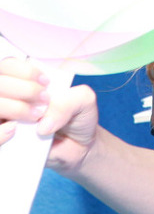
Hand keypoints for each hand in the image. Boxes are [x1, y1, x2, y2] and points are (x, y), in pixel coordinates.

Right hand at [0, 57, 98, 173]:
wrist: (80, 147)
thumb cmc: (78, 117)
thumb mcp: (84, 101)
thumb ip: (68, 103)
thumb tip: (43, 124)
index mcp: (28, 82)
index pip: (8, 66)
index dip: (23, 71)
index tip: (45, 83)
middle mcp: (13, 99)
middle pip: (0, 85)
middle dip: (23, 90)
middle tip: (44, 103)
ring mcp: (7, 120)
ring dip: (13, 109)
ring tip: (37, 118)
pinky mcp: (6, 142)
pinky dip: (1, 133)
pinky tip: (14, 132)